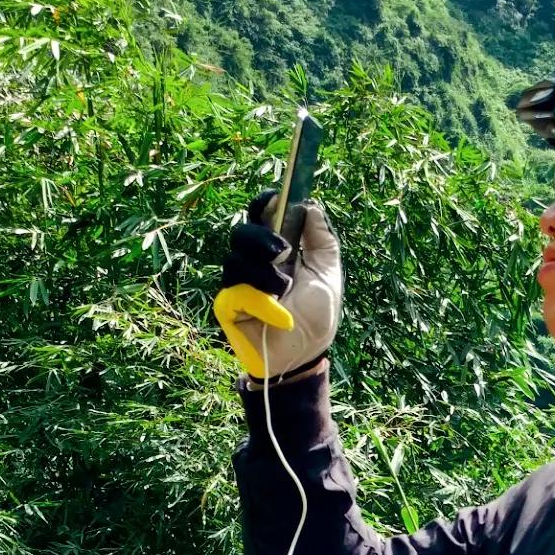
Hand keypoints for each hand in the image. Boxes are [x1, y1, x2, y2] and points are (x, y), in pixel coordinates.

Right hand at [212, 192, 339, 380]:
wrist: (306, 354)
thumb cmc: (315, 315)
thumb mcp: (327, 273)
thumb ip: (322, 240)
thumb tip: (311, 206)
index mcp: (274, 250)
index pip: (260, 216)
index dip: (264, 204)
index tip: (276, 200)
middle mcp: (252, 263)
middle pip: (241, 233)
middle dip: (260, 237)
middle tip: (282, 251)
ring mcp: (237, 284)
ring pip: (235, 261)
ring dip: (266, 276)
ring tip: (285, 292)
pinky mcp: (227, 307)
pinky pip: (236, 293)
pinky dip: (262, 303)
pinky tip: (279, 316)